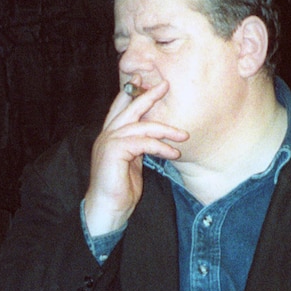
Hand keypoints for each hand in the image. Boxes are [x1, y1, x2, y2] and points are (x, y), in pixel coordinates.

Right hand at [82, 78, 187, 236]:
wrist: (107, 209)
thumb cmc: (120, 191)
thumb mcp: (131, 163)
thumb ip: (138, 147)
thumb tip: (153, 139)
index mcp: (109, 137)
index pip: (119, 109)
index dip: (130, 94)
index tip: (143, 81)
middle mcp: (106, 136)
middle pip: (128, 108)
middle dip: (147, 96)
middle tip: (165, 85)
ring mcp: (109, 142)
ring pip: (141, 126)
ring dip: (165, 129)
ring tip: (184, 135)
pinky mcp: (115, 151)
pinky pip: (143, 142)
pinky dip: (160, 147)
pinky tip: (173, 154)